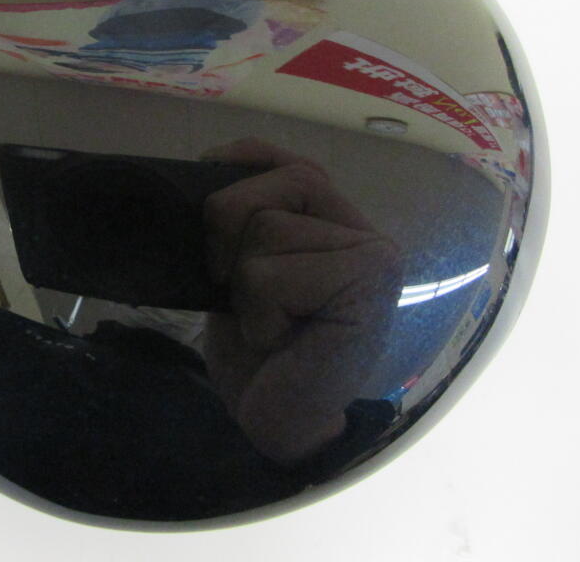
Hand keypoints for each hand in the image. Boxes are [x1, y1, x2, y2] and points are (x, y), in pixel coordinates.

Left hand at [201, 138, 401, 463]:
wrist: (283, 421)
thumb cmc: (261, 350)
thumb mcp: (242, 273)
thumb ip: (245, 225)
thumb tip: (208, 172)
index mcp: (336, 224)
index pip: (291, 162)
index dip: (244, 158)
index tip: (206, 167)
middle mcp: (365, 231)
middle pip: (280, 183)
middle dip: (228, 225)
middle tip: (228, 283)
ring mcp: (374, 256)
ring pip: (268, 229)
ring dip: (245, 287)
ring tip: (269, 323)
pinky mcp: (368, 283)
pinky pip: (272, 274)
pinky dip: (257, 314)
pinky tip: (282, 340)